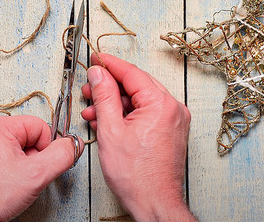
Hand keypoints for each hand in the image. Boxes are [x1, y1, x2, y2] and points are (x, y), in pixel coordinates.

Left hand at [0, 115, 80, 221]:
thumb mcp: (36, 175)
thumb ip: (61, 156)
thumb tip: (74, 144)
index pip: (39, 127)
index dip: (46, 150)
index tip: (38, 168)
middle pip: (26, 137)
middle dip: (31, 159)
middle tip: (22, 179)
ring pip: (13, 148)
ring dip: (19, 166)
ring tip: (9, 185)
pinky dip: (5, 171)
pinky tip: (0, 186)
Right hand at [82, 53, 195, 221]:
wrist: (154, 203)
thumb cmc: (136, 176)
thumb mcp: (111, 130)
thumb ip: (104, 96)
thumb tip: (99, 73)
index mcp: (161, 104)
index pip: (132, 73)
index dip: (109, 64)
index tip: (95, 59)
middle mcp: (173, 108)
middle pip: (136, 85)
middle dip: (109, 87)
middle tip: (89, 89)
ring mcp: (175, 120)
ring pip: (140, 100)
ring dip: (115, 103)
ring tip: (93, 112)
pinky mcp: (171, 131)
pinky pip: (147, 113)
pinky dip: (127, 115)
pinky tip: (108, 122)